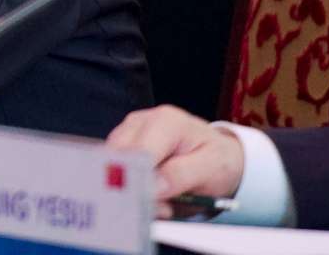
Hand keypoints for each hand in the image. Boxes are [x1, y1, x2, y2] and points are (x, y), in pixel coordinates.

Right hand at [106, 105, 244, 217]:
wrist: (217, 156)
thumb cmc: (216, 160)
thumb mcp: (212, 168)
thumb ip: (182, 174)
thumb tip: (153, 187)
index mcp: (166, 121)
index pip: (140, 152)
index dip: (141, 179)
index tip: (152, 204)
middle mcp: (141, 121)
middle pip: (119, 157)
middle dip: (134, 187)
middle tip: (161, 207)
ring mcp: (127, 132)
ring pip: (111, 163)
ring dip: (131, 189)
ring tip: (162, 201)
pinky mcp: (121, 144)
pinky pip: (113, 168)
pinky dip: (129, 187)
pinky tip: (151, 194)